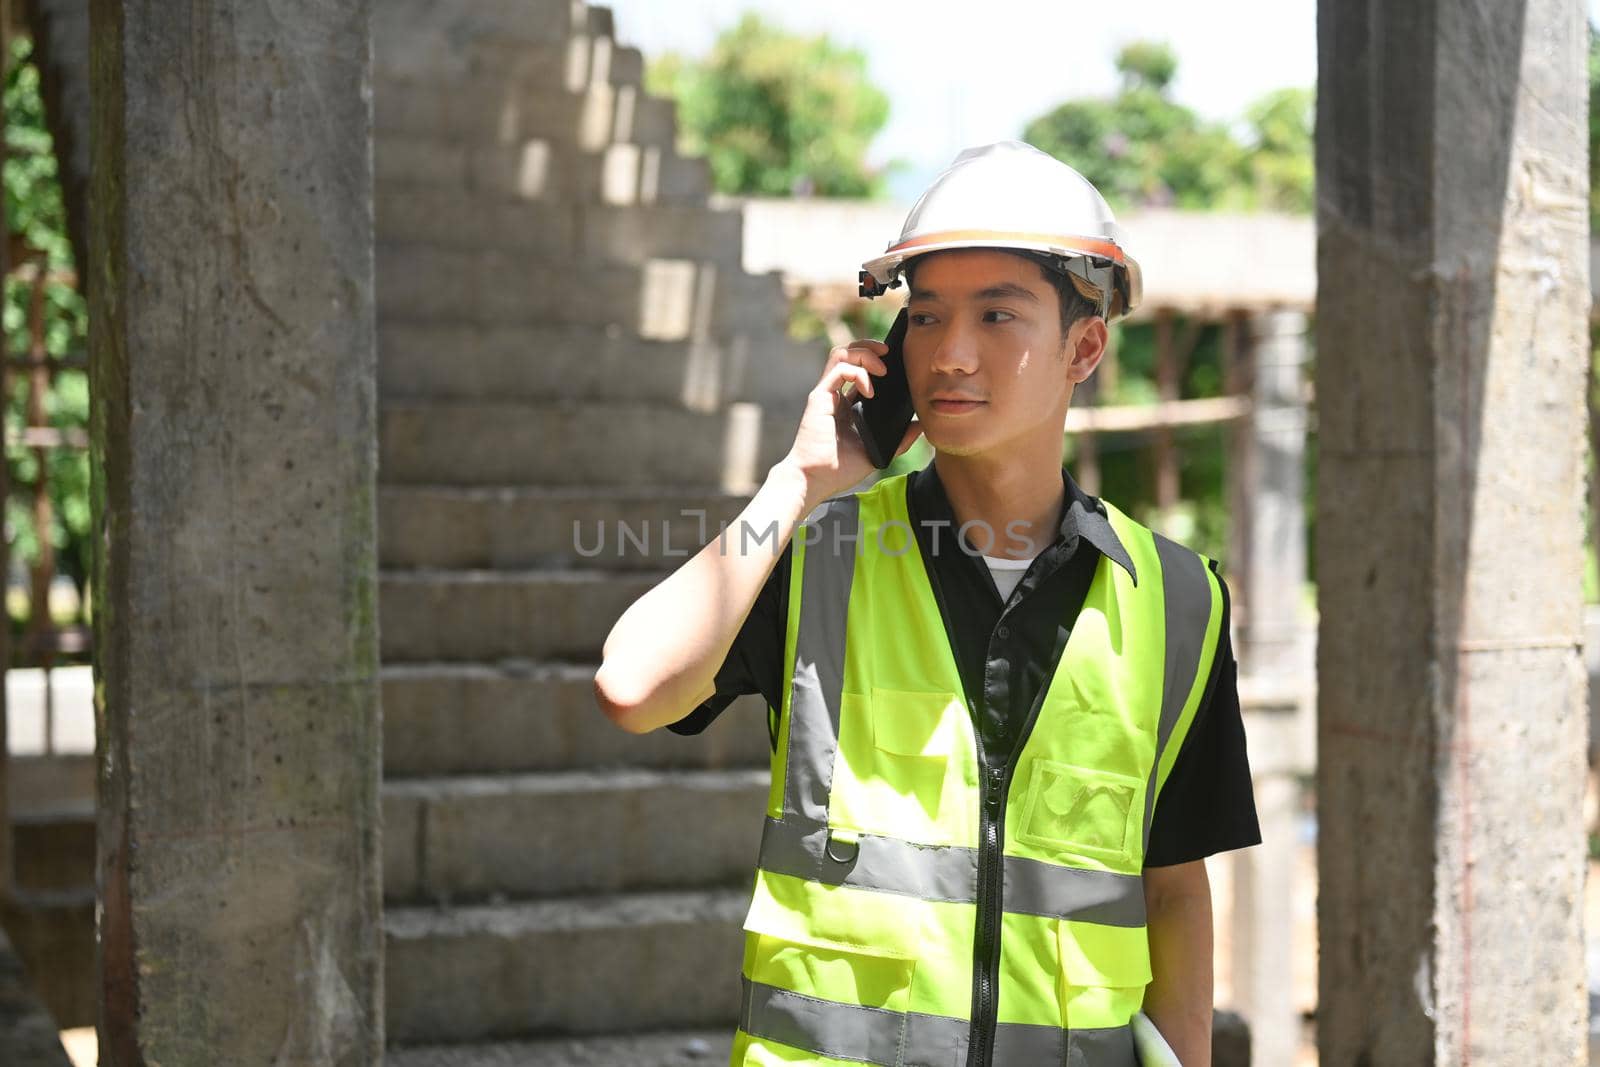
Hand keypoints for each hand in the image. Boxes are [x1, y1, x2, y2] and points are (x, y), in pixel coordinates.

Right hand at [778, 340, 923, 511]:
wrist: (815, 480)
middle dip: (869, 346)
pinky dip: (859, 373)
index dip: (874, 358)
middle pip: (848, 353)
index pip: (858, 368)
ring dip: (864, 353)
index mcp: (847, 403)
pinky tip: (870, 391)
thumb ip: (899, 439)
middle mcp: (835, 394)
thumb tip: (920, 425)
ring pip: (841, 353)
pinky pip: (840, 370)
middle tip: (888, 353)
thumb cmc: (839, 469)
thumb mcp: (877, 451)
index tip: (894, 363)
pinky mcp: (820, 397)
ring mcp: (826, 393)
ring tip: (882, 368)